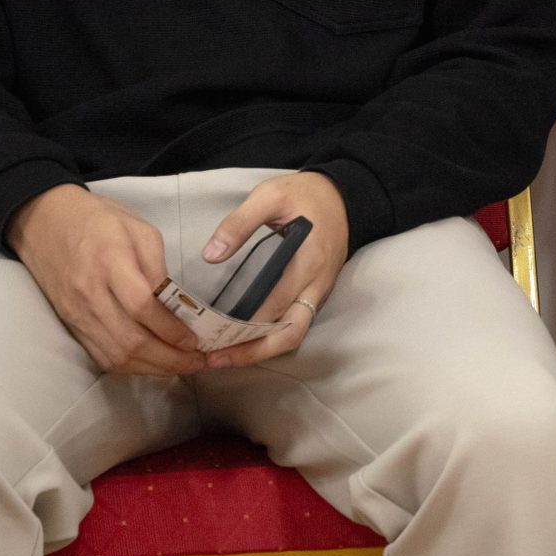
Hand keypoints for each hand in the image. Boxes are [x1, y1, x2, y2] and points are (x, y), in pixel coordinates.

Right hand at [7, 183, 206, 376]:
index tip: (194, 339)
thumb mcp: (138, 228)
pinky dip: (131, 366)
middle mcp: (89, 294)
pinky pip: (102, 356)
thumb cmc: (98, 219)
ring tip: (182, 366)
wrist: (43, 222)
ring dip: (152, 368)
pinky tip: (153, 363)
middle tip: (198, 361)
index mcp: (109, 260)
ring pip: (116, 356)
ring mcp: (77, 314)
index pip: (140, 306)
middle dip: (169, 359)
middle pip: (130, 341)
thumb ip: (158, 266)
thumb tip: (176, 304)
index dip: (169, 328)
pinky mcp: (71, 325)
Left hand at [191, 171, 351, 369]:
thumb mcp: (270, 196)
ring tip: (225, 356)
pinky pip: (296, 324)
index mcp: (307, 261)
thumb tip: (211, 255)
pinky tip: (244, 339)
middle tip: (215, 360)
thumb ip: (239, 223)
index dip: (243, 327)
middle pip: (289, 334)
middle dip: (252, 352)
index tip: (211, 338)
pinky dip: (271, 338)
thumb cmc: (306, 195)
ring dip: (261, 350)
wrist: (344, 196)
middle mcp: (317, 285)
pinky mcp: (316, 294)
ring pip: (294, 334)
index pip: (275, 305)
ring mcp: (319, 292)